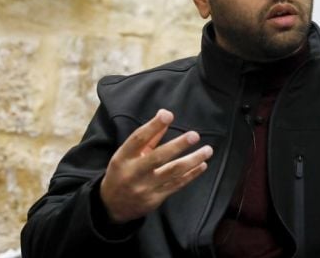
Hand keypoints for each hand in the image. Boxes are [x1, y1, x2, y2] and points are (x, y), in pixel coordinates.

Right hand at [100, 109, 212, 223]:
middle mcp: (134, 172)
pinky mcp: (155, 199)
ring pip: (173, 172)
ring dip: (192, 160)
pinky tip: (202, 165)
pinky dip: (191, 174)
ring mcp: (145, 187)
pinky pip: (177, 184)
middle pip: (158, 157)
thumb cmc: (123, 172)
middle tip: (194, 136)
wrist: (112, 205)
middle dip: (178, 145)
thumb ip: (148, 137)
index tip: (168, 115)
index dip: (153, 126)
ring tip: (207, 150)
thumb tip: (165, 114)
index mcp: (124, 157)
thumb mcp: (128, 154)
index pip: (138, 139)